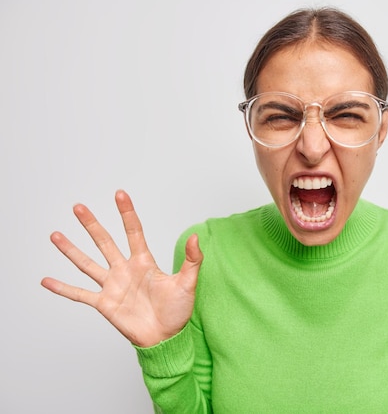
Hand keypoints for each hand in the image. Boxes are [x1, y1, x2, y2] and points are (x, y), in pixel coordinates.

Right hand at [41, 190, 202, 346]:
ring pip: (87, 264)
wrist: (166, 338)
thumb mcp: (188, 283)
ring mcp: (112, 286)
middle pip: (105, 242)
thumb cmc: (178, 311)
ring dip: (71, 250)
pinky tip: (46, 280)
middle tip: (78, 207)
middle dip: (92, 225)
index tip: (119, 194)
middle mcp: (125, 270)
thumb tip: (196, 237)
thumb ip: (192, 259)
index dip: (126, 213)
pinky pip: (79, 294)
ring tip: (55, 235)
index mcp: (144, 262)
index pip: (133, 232)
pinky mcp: (104, 303)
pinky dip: (62, 288)